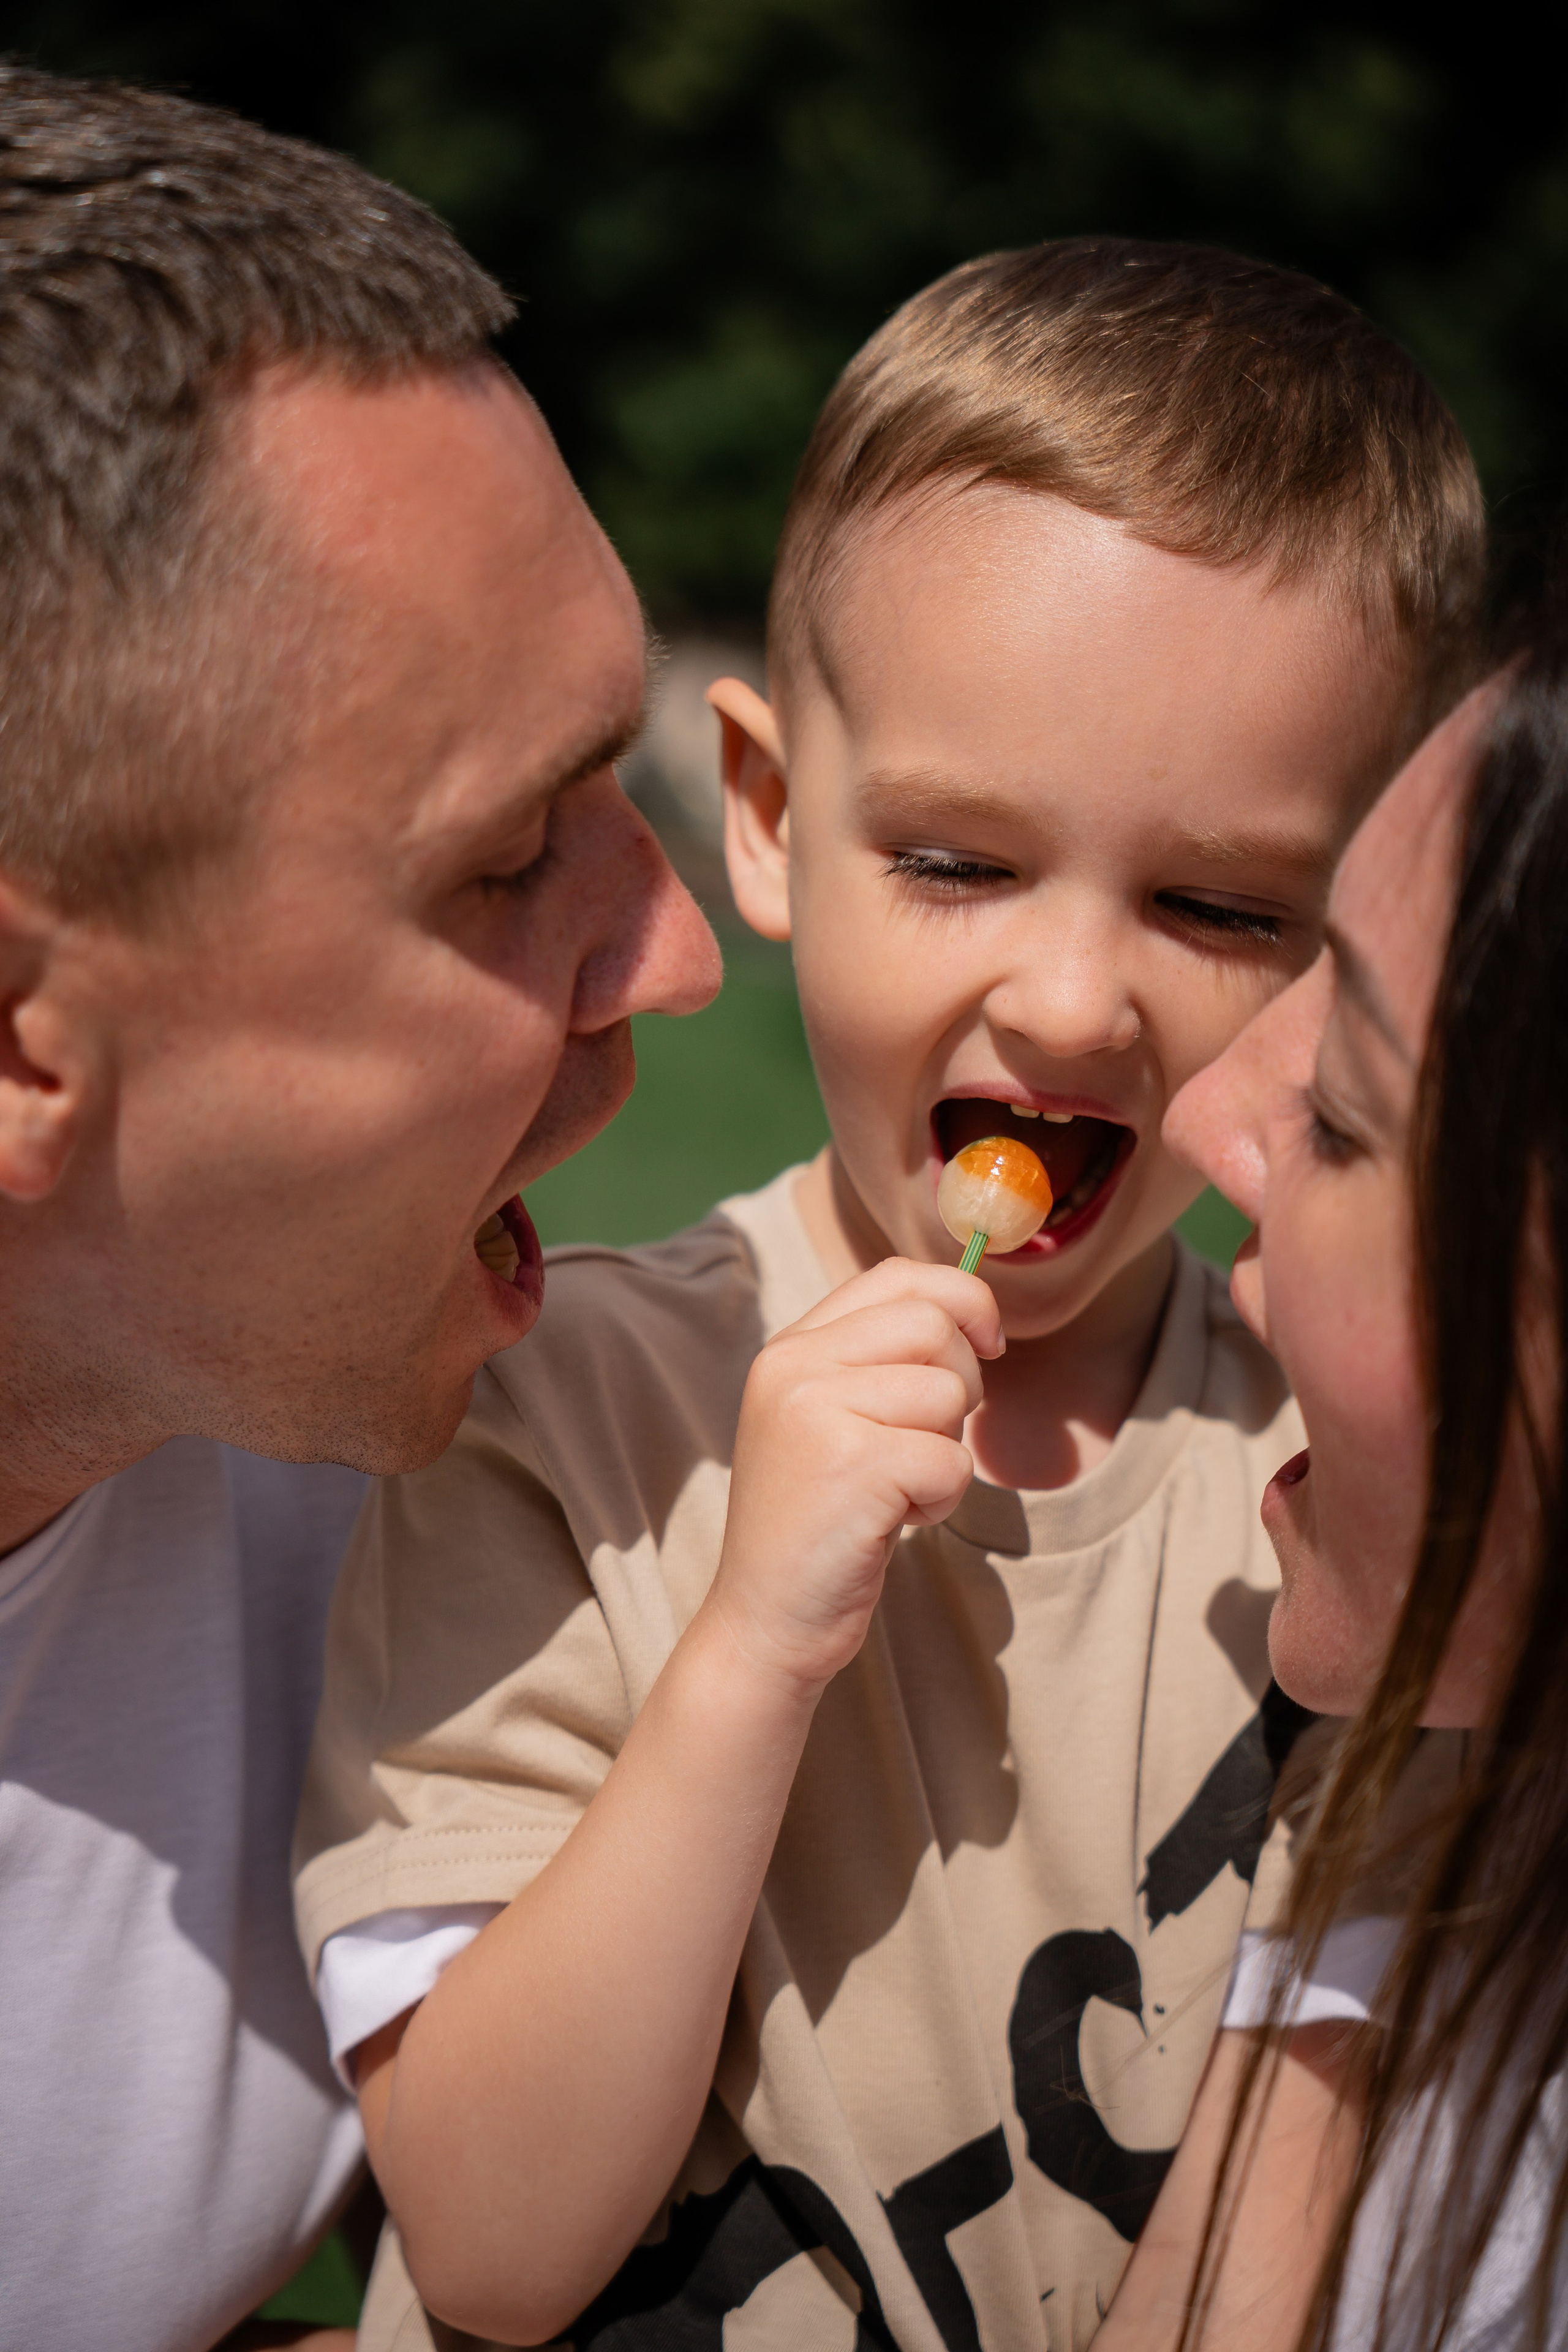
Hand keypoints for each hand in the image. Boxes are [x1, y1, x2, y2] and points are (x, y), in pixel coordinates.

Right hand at [706, 1258, 1002, 1697]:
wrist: (764, 1621)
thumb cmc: (818, 1524)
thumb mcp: (830, 1420)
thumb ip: (878, 1361)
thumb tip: (974, 1313)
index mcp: (789, 1347)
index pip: (895, 1277)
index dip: (962, 1299)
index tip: (988, 1343)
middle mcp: (793, 1365)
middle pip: (933, 1324)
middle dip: (962, 1382)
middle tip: (926, 1442)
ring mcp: (816, 1411)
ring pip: (948, 1392)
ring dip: (946, 1450)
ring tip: (896, 1490)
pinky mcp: (851, 1464)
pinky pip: (950, 1459)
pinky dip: (941, 1498)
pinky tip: (893, 1521)